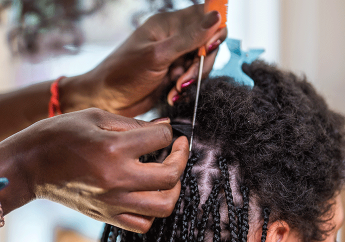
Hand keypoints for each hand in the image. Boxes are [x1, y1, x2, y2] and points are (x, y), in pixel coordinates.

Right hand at [0, 108, 188, 232]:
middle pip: (171, 176)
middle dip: (182, 158)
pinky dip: (153, 210)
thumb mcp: (95, 116)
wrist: (28, 165)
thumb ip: (135, 123)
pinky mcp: (107, 216)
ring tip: (168, 174)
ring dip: (174, 188)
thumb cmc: (59, 135)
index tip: (167, 132)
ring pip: (164, 205)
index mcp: (113, 148)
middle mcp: (117, 178)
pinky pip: (143, 224)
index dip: (169, 133)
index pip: (161, 140)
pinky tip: (149, 193)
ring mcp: (113, 201)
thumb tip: (166, 128)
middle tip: (179, 149)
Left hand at [60, 4, 226, 116]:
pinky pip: (192, 79)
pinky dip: (186, 89)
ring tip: (175, 88)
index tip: (209, 47)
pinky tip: (172, 94)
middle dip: (201, 64)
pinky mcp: (174, 74)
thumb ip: (189, 38)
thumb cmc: (123, 74)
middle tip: (183, 78)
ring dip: (192, 80)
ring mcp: (175, 56)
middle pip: (208, 44)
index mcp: (168, 24)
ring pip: (202, 64)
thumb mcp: (158, 55)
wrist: (106, 100)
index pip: (205, 15)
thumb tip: (216, 17)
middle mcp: (174, 37)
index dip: (214, 29)